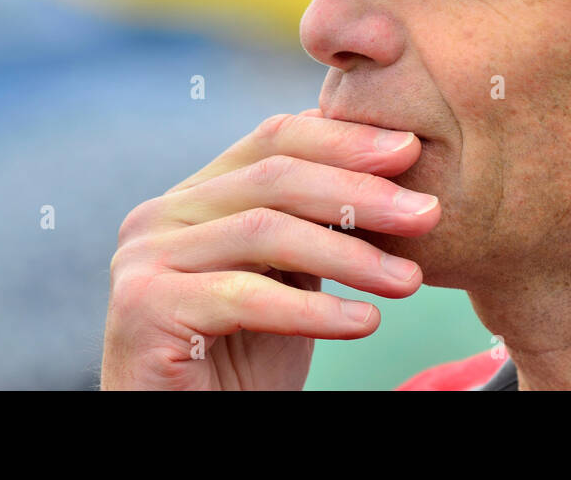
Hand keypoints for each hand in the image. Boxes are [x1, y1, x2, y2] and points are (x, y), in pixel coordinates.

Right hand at [100, 110, 438, 389]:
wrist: (186, 431)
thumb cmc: (244, 359)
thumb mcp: (290, 277)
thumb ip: (315, 223)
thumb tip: (396, 165)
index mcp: (195, 195)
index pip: (274, 138)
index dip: (344, 138)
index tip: (412, 149)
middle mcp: (161, 215)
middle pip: (273, 177)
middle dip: (359, 192)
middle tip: (427, 212)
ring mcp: (144, 258)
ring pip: (263, 231)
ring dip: (348, 255)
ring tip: (408, 280)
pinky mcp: (145, 308)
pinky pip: (244, 296)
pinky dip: (312, 311)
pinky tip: (364, 324)